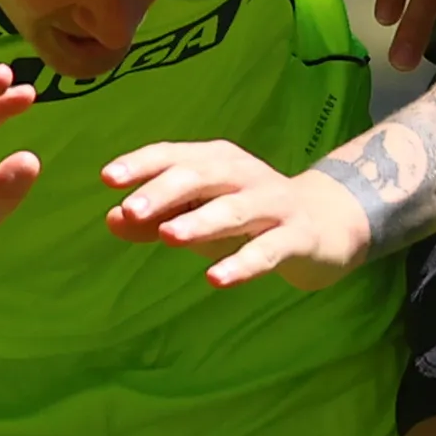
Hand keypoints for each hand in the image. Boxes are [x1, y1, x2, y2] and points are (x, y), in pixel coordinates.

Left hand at [101, 134, 373, 291]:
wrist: (328, 225)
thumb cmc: (248, 219)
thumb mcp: (199, 216)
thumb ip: (156, 219)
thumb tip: (111, 219)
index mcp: (217, 162)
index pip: (174, 155)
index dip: (142, 164)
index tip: (108, 178)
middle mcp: (244, 175)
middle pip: (202, 175)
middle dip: (165, 190)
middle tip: (131, 208)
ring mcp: (274, 205)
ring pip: (235, 209)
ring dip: (201, 221)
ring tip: (168, 236)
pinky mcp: (298, 237)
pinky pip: (269, 250)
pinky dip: (243, 263)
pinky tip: (216, 279)